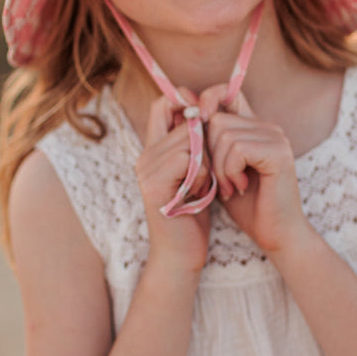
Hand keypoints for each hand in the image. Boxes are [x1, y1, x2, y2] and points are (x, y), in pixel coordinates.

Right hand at [135, 89, 211, 272]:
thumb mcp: (196, 171)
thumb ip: (196, 144)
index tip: (206, 113)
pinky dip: (202, 174)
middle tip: (211, 170)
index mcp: (153, 149)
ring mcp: (146, 169)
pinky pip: (188, 158)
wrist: (182, 256)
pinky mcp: (154, 184)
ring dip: (207, 160)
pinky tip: (199, 194)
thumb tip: (207, 111)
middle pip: (184, 121)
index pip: (162, 104)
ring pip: (189, 139)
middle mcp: (145, 155)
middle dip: (206, 140)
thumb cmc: (194, 214)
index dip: (184, 99)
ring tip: (204, 185)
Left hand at [203, 88, 310, 254]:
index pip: (227, 93)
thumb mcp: (220, 170)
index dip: (207, 101)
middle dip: (209, 154)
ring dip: (220, 168)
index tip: (195, 126)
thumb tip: (185, 117)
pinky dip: (230, 171)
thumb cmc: (246, 206)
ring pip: (224, 134)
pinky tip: (240, 188)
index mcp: (254, 127)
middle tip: (222, 181)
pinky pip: (237, 149)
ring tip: (232, 188)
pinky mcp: (278, 152)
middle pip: (217, 119)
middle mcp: (267, 126)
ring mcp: (275, 137)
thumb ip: (208, 144)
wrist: (276, 236)